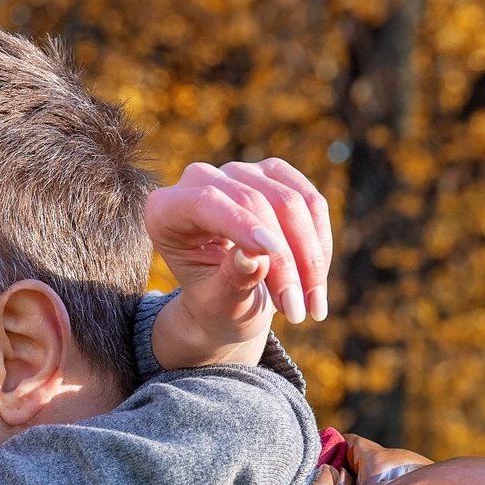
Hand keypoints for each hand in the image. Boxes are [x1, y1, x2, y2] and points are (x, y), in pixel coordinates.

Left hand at [145, 159, 332, 368]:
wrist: (229, 301)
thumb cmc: (215, 305)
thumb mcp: (218, 305)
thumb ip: (232, 281)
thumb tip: (255, 257)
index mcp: (165, 211)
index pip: (205, 202)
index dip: (241, 223)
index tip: (272, 251)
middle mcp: (199, 180)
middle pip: (254, 202)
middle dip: (283, 260)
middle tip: (297, 312)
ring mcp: (239, 172)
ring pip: (290, 202)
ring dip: (308, 258)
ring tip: (310, 306)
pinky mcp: (273, 174)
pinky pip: (311, 202)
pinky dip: (319, 243)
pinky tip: (315, 280)